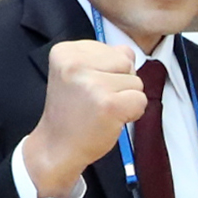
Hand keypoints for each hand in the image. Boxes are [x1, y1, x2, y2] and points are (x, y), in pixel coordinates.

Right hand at [24, 41, 144, 197]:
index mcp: (65, 51)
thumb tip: (128, 53)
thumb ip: (105, 58)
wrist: (57, 147)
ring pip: (136, 82)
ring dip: (125, 99)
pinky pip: (140, 100)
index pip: (114, 50)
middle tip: (96, 100)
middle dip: (120, 83)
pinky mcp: (107, 104)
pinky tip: (110, 119)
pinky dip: (132, 113)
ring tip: (101, 110)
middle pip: (127, 63)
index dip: (110, 72)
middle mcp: (75, 63)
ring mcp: (92, 84)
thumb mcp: (80, 74)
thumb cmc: (72, 111)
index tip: (88, 89)